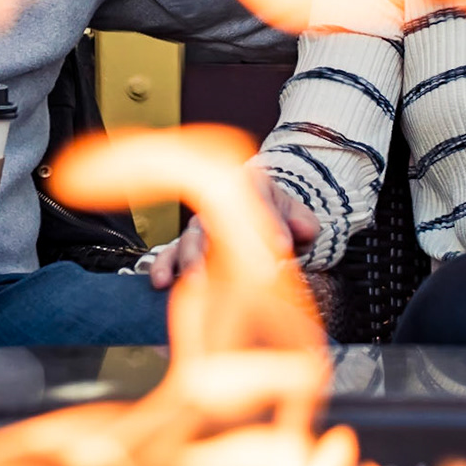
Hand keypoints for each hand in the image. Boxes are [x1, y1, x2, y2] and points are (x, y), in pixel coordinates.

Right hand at [146, 169, 318, 288]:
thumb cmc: (282, 219)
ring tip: (196, 280)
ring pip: (191, 237)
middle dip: (226, 245)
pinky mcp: (184, 246)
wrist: (263, 218)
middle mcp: (218, 200)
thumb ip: (304, 223)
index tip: (283, 247)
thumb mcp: (300, 219)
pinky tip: (161, 281)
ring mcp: (199, 224)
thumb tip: (299, 232)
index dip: (269, 221)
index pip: (258, 198)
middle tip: (234, 269)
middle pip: (217, 218)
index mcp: (250, 184)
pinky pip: (169, 252)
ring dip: (192, 258)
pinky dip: (164, 265)